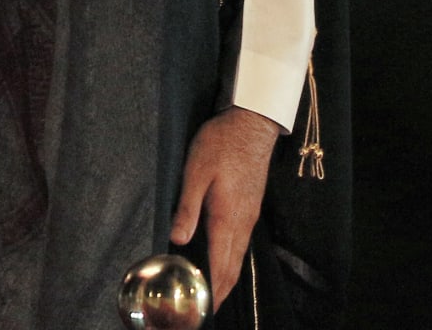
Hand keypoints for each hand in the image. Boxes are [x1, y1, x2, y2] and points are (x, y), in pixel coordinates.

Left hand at [169, 107, 280, 308]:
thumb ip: (187, 207)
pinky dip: (232, 261)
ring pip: (239, 256)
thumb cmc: (223, 144)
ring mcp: (249, 215)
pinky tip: (224, 261)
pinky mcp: (251, 206)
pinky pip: (242, 243)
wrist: (254, 123)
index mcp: (226, 217)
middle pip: (232, 267)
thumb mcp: (196, 171)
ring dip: (226, 278)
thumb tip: (178, 239)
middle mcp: (242, 222)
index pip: (220, 265)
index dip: (212, 290)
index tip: (204, 309)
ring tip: (213, 293)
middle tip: (206, 309)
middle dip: (220, 291)